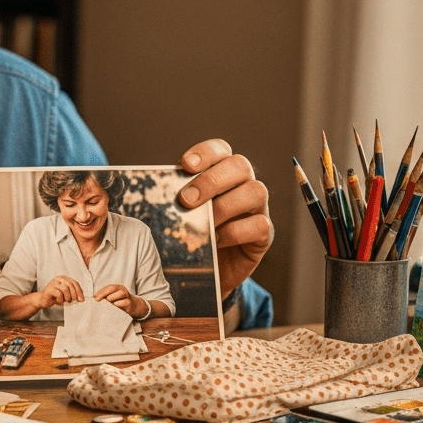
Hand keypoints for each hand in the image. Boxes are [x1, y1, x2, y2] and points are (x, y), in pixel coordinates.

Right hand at [37, 275, 84, 308]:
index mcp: (64, 278)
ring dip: (68, 298)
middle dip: (74, 295)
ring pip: (65, 289)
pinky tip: (59, 302)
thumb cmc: (55, 297)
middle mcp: (59, 279)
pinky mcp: (49, 289)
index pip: (75, 283)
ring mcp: (53, 283)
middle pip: (71, 285)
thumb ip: (73, 295)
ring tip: (66, 302)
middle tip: (73, 301)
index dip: (79, 291)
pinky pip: (59, 294)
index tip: (82, 299)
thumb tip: (82, 299)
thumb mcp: (66, 295)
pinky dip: (61, 300)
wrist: (42, 300)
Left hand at [94, 284, 141, 316]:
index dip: (101, 292)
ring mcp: (127, 296)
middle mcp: (122, 290)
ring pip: (120, 294)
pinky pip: (124, 302)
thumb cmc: (120, 302)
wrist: (134, 306)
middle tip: (97, 300)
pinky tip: (115, 305)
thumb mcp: (114, 298)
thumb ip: (106, 297)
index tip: (94, 297)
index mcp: (118, 288)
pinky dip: (119, 304)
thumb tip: (95, 299)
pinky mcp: (129, 304)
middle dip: (103, 294)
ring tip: (107, 301)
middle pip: (112, 288)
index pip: (108, 287)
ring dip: (112, 297)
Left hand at [178, 139, 272, 298]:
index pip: (221, 150)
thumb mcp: (181, 214)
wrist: (206, 272)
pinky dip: (235, 232)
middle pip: (240, 165)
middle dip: (211, 180)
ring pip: (255, 191)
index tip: (185, 164)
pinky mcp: (264, 234)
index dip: (205, 153)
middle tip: (186, 199)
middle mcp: (244, 185)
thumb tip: (158, 189)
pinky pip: (259, 225)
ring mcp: (258, 208)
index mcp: (223, 173)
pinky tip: (215, 240)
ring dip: (224, 206)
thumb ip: (176, 198)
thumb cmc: (192, 236)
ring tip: (202, 224)